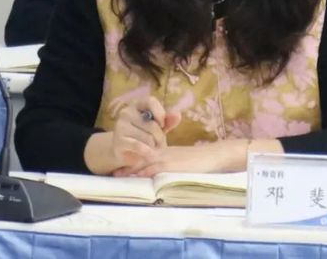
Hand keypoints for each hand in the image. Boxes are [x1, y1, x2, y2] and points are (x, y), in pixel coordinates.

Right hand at [109, 96, 180, 170]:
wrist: (125, 152)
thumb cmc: (143, 135)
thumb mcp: (158, 127)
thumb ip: (167, 121)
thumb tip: (177, 114)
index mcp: (136, 104)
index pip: (150, 101)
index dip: (160, 113)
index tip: (163, 125)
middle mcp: (126, 112)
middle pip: (152, 124)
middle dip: (160, 137)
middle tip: (159, 144)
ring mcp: (120, 126)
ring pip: (147, 137)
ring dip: (154, 147)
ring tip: (152, 149)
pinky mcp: (118, 141)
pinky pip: (139, 146)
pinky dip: (148, 152)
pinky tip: (149, 155)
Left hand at [114, 141, 242, 177]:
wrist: (214, 155)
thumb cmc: (200, 160)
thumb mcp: (182, 160)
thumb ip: (171, 164)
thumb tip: (162, 174)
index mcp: (165, 151)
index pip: (145, 154)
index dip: (132, 160)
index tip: (120, 166)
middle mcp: (163, 153)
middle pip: (141, 157)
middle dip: (127, 165)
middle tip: (113, 172)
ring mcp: (167, 158)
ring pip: (145, 161)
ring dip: (131, 169)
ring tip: (118, 175)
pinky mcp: (173, 165)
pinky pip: (156, 168)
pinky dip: (145, 171)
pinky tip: (137, 176)